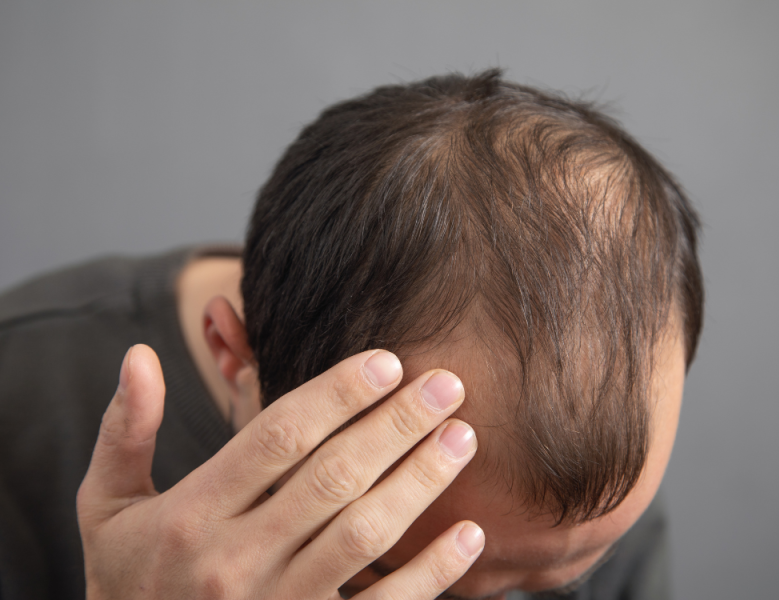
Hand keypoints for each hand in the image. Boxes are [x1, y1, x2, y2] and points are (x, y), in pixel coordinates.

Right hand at [77, 344, 482, 598]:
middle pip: (333, 476)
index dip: (337, 394)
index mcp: (190, 514)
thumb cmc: (128, 579)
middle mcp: (234, 561)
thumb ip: (124, 432)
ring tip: (463, 437)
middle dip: (397, 423)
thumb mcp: (106, 508)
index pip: (277, 437)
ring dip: (421, 482)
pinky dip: (431, 573)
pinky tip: (469, 532)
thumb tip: (140, 356)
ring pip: (364, 534)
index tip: (387, 361)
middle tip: (446, 382)